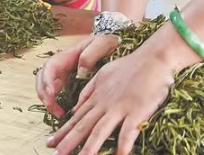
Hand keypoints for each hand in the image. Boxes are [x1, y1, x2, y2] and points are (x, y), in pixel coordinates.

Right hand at [36, 34, 120, 117]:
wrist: (111, 43)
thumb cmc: (106, 43)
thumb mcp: (103, 43)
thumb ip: (91, 54)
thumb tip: (80, 72)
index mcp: (67, 55)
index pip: (50, 66)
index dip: (48, 79)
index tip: (53, 93)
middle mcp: (61, 64)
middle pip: (42, 77)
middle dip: (43, 93)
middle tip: (52, 107)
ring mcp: (63, 73)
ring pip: (46, 86)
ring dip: (48, 100)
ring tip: (58, 113)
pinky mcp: (67, 82)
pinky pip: (55, 92)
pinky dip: (54, 103)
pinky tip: (63, 112)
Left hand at [45, 46, 173, 154]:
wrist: (153, 58)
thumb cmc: (130, 66)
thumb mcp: (103, 74)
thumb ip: (89, 90)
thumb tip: (75, 107)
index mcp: (97, 96)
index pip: (76, 117)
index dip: (63, 131)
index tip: (50, 143)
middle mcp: (104, 104)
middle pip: (83, 126)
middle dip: (68, 142)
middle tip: (55, 154)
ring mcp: (119, 107)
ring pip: (99, 131)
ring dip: (88, 148)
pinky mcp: (136, 111)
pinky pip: (128, 131)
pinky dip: (122, 145)